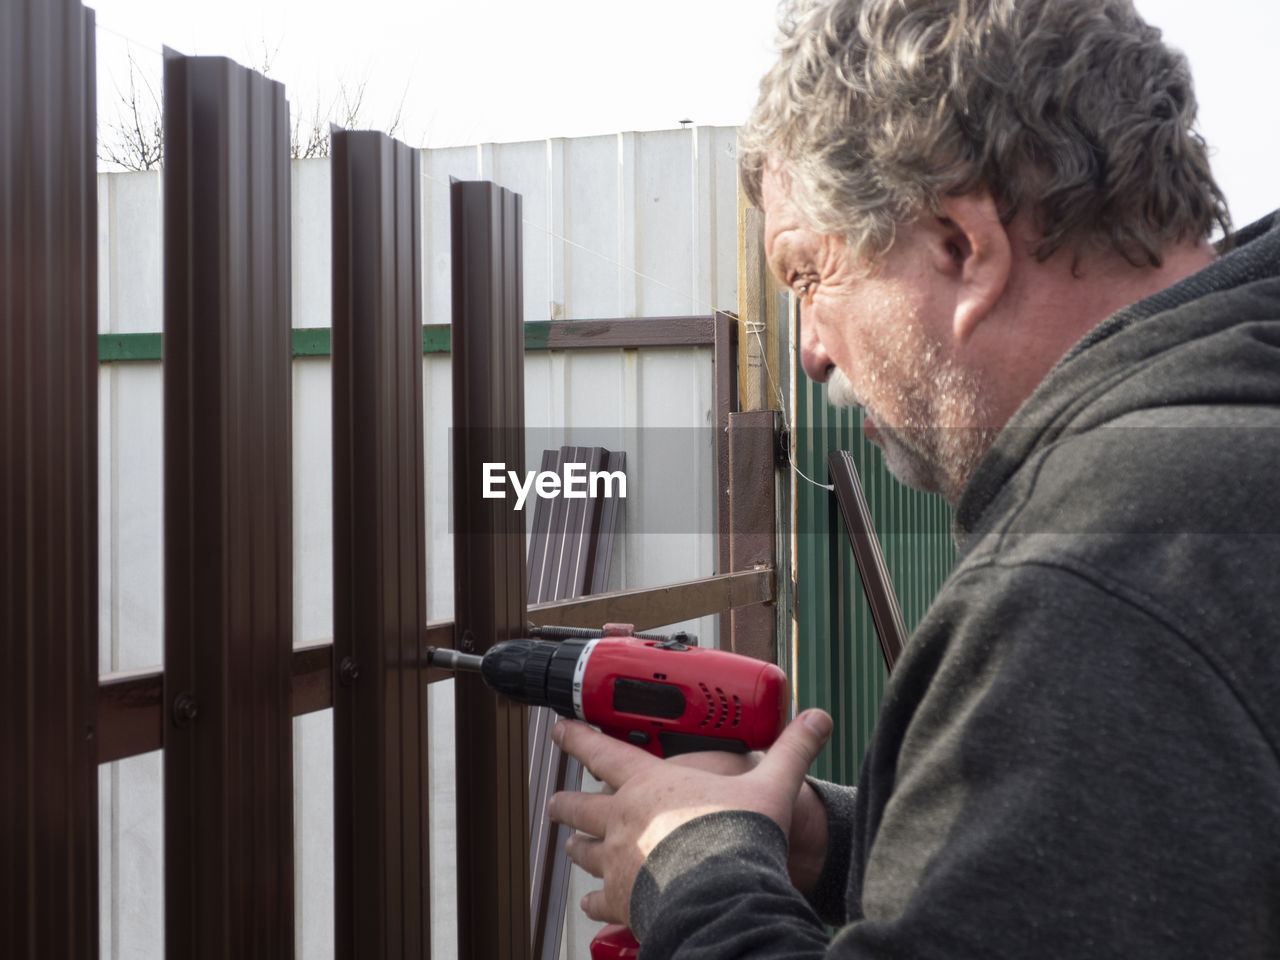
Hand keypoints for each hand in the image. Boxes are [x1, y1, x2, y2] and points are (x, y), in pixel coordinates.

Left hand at [547, 709, 833, 926]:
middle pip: (578, 807)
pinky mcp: (622, 900)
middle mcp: (623, 820)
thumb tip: (819, 720)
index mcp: (649, 785)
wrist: (724, 892)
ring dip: (578, 847)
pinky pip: (597, 902)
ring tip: (574, 847)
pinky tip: (593, 905)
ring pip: (582, 851)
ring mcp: (618, 862)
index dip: (578, 737)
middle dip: (565, 804)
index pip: (602, 751)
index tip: (559, 729)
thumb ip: (790, 751)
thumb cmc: (739, 835)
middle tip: (557, 802)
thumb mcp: (770, 784)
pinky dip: (594, 903)